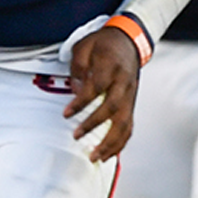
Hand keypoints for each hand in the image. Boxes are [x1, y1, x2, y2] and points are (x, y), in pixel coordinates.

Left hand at [66, 25, 138, 161]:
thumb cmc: (104, 44)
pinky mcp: (131, 104)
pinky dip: (120, 143)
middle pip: (113, 108)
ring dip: (110, 142)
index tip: (66, 114)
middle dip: (94, 124)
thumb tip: (76, 90)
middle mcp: (124, 83)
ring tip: (95, 156)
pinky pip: (129, 127)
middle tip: (76, 136)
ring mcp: (130, 95)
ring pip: (124, 123)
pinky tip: (108, 154)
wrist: (129, 41)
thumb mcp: (84, 45)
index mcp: (111, 66)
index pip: (97, 88)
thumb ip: (78, 67)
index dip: (82, 102)